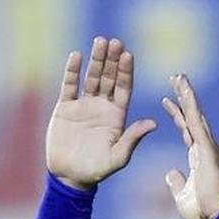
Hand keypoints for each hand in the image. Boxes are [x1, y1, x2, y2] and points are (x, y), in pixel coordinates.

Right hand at [46, 36, 156, 190]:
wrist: (69, 177)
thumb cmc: (96, 170)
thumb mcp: (117, 157)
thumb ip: (132, 139)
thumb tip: (152, 123)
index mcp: (117, 115)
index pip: (124, 87)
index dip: (126, 71)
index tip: (127, 54)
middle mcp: (102, 106)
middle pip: (109, 77)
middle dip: (112, 60)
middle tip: (114, 41)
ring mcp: (83, 105)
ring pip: (91, 77)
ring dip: (95, 60)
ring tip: (99, 41)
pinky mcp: (65, 108)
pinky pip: (69, 86)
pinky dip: (72, 71)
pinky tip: (75, 56)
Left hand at [161, 75, 218, 218]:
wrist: (217, 218)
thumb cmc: (202, 212)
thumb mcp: (182, 195)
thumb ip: (177, 183)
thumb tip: (170, 173)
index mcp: (198, 158)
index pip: (186, 130)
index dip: (177, 115)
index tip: (167, 102)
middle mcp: (204, 148)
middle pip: (191, 116)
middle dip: (183, 97)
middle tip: (176, 78)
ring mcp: (207, 146)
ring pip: (194, 113)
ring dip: (186, 94)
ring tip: (178, 76)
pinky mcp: (206, 147)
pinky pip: (195, 120)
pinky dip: (189, 104)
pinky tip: (184, 90)